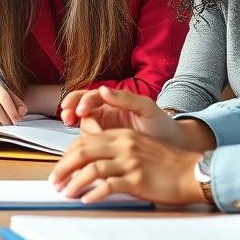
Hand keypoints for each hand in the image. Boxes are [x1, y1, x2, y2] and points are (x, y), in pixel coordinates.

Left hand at [48, 128, 205, 204]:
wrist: (192, 172)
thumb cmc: (166, 164)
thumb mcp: (138, 148)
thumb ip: (116, 150)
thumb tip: (91, 164)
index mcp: (122, 135)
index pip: (85, 141)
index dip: (67, 155)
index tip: (59, 168)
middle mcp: (124, 145)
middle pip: (83, 152)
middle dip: (64, 167)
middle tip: (55, 182)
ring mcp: (131, 162)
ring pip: (92, 169)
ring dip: (74, 182)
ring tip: (66, 193)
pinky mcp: (138, 179)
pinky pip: (109, 186)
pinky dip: (94, 193)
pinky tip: (87, 200)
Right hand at [61, 85, 182, 141]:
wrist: (173, 148)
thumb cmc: (162, 126)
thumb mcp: (147, 108)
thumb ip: (126, 98)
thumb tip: (104, 90)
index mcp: (114, 102)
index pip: (91, 96)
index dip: (82, 101)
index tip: (81, 110)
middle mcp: (105, 114)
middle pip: (80, 109)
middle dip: (70, 109)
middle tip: (66, 116)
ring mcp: (104, 130)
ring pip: (81, 127)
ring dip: (75, 128)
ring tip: (75, 134)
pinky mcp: (104, 147)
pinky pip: (88, 144)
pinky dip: (81, 145)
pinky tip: (80, 150)